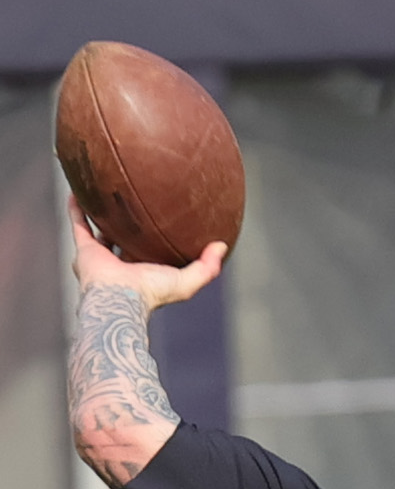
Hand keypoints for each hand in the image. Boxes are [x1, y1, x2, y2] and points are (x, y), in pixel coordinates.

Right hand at [68, 196, 226, 314]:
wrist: (119, 298)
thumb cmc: (151, 293)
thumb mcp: (186, 282)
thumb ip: (206, 267)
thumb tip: (222, 246)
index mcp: (142, 272)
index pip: (150, 254)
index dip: (156, 241)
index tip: (163, 224)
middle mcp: (120, 265)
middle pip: (125, 241)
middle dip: (129, 228)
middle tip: (135, 205)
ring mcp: (101, 257)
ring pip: (100, 231)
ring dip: (102, 214)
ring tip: (105, 193)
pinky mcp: (84, 250)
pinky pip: (79, 224)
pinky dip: (77, 209)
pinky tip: (79, 190)